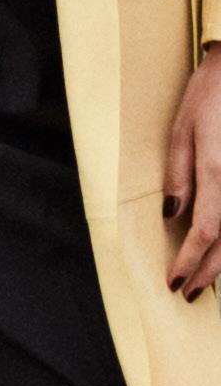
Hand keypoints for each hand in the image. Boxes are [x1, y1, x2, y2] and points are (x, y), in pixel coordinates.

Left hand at [163, 42, 220, 295]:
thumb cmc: (212, 92)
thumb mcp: (184, 129)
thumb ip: (178, 175)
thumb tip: (170, 217)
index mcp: (219, 171)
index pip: (204, 232)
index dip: (190, 262)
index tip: (174, 283)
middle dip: (209, 271)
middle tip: (190, 292)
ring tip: (209, 280)